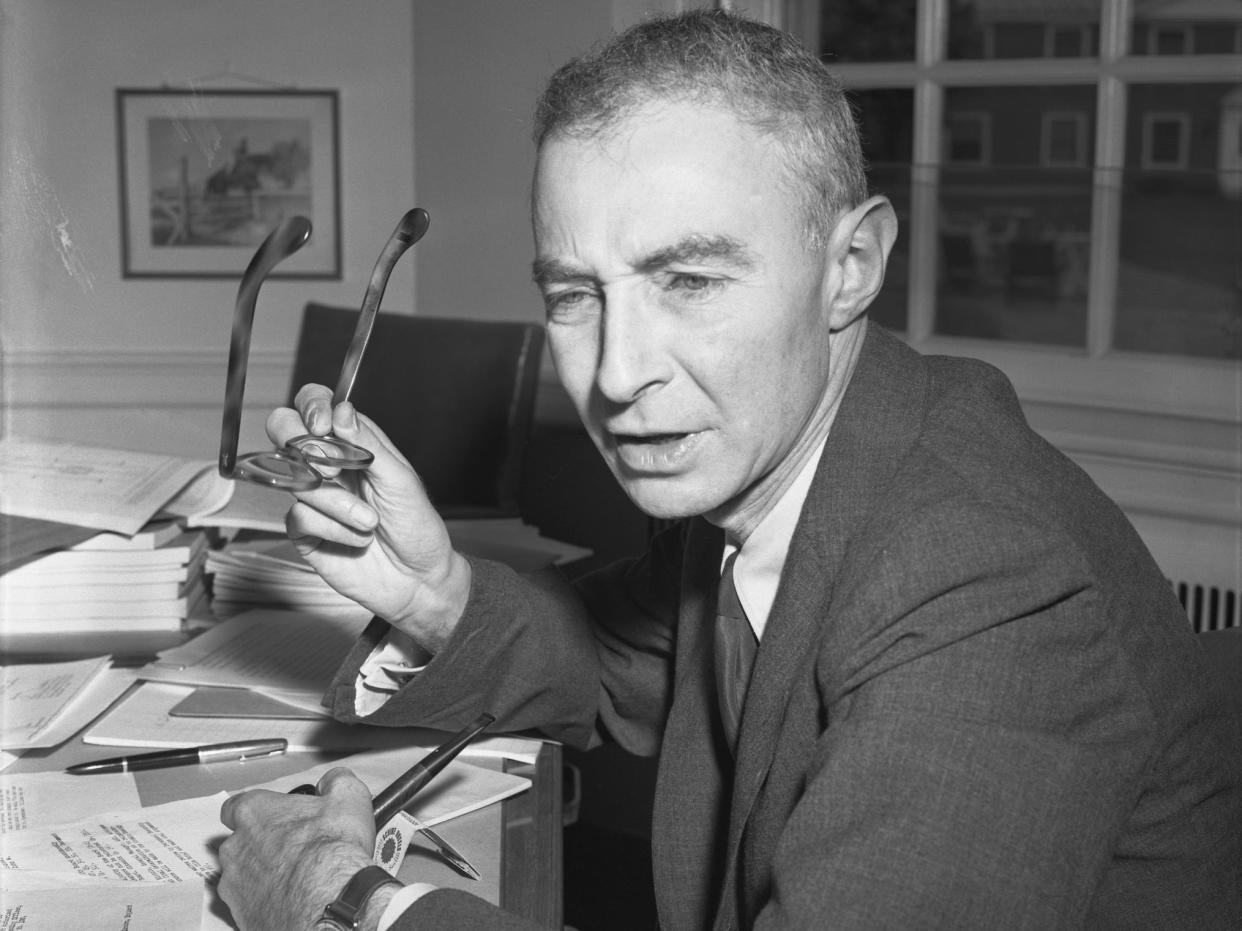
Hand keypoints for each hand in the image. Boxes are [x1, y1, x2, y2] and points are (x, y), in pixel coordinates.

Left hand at [217, 768, 382, 930]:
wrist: (331, 900)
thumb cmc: (332, 849)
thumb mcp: (348, 795)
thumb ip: (335, 780)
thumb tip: (333, 781)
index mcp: (254, 812)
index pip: (234, 807)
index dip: (255, 813)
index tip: (274, 818)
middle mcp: (236, 847)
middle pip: (239, 843)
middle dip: (262, 846)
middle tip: (294, 850)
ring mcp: (234, 885)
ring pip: (243, 876)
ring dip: (263, 875)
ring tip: (296, 878)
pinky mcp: (241, 915)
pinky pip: (250, 904)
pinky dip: (267, 901)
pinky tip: (292, 899)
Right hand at [268, 384, 470, 650]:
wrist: (418, 580)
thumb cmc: (417, 527)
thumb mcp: (401, 480)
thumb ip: (368, 445)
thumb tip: (342, 411)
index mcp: (354, 444)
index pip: (316, 406)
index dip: (311, 407)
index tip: (322, 424)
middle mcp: (329, 465)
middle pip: (285, 431)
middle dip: (299, 443)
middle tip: (330, 466)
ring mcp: (314, 497)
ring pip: (295, 478)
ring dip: (337, 502)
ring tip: (370, 521)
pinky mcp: (304, 531)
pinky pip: (299, 516)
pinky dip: (333, 528)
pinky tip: (356, 539)